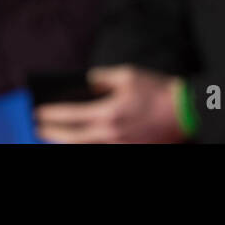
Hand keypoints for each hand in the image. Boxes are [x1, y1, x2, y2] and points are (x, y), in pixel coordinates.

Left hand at [33, 65, 185, 143]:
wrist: (186, 111)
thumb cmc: (157, 89)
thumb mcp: (128, 75)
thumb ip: (101, 78)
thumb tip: (83, 83)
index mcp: (109, 112)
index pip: (71, 114)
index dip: (52, 113)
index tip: (38, 110)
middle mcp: (110, 134)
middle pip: (72, 137)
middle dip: (53, 131)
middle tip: (38, 127)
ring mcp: (119, 146)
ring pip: (84, 147)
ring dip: (67, 140)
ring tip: (55, 134)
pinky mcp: (128, 150)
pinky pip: (99, 149)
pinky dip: (86, 144)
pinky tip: (79, 139)